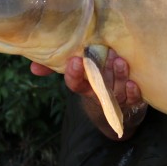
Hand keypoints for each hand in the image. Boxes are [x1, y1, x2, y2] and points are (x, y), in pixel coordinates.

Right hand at [31, 52, 146, 138]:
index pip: (76, 83)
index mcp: (86, 85)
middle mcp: (100, 92)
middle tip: (103, 56)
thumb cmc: (97, 81)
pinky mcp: (133, 100)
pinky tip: (133, 83)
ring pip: (116, 88)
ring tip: (120, 62)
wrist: (120, 109)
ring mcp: (117, 97)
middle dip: (99, 73)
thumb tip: (33, 67)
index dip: (74, 74)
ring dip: (118, 76)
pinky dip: (133, 91)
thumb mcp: (78, 73)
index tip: (75, 61)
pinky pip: (133, 98)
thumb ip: (55, 67)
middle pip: (98, 84)